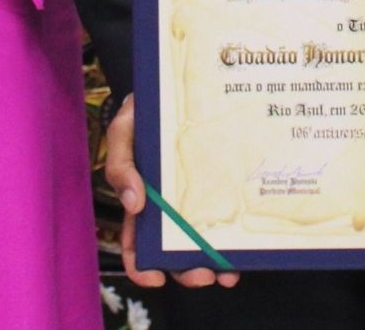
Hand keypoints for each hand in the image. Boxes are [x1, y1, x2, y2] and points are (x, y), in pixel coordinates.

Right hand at [104, 95, 238, 290]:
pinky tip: (244, 247)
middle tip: (203, 276)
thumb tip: (133, 203)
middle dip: (187, 271)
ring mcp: (197, 197)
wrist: (174, 86)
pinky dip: (234, 236)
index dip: (141, 268)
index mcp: (142, 199)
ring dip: (214, 262)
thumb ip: (121, 164)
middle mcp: (170, 206)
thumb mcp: (123, 132)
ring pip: (203, 240)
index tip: (155, 279)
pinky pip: (228, 215)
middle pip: (174, 250)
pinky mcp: (221, 185)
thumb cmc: (142, 113)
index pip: (135, 243)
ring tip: (227, 272)